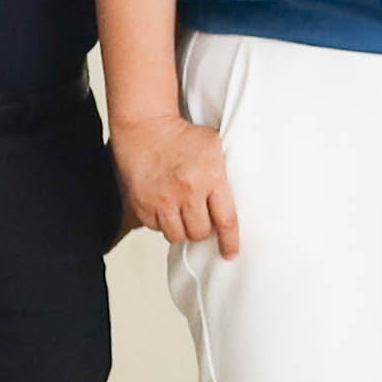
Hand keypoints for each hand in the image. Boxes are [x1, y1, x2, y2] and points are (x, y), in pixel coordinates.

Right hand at [117, 108, 237, 259]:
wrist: (147, 127)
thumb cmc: (184, 135)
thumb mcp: (215, 147)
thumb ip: (225, 174)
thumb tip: (240, 197)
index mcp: (210, 178)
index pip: (226, 220)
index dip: (230, 242)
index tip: (230, 253)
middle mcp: (186, 191)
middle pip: (200, 232)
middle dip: (203, 230)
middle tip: (201, 219)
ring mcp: (161, 199)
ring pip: (177, 235)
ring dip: (182, 229)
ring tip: (183, 214)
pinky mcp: (141, 203)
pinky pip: (155, 227)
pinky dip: (162, 222)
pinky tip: (166, 207)